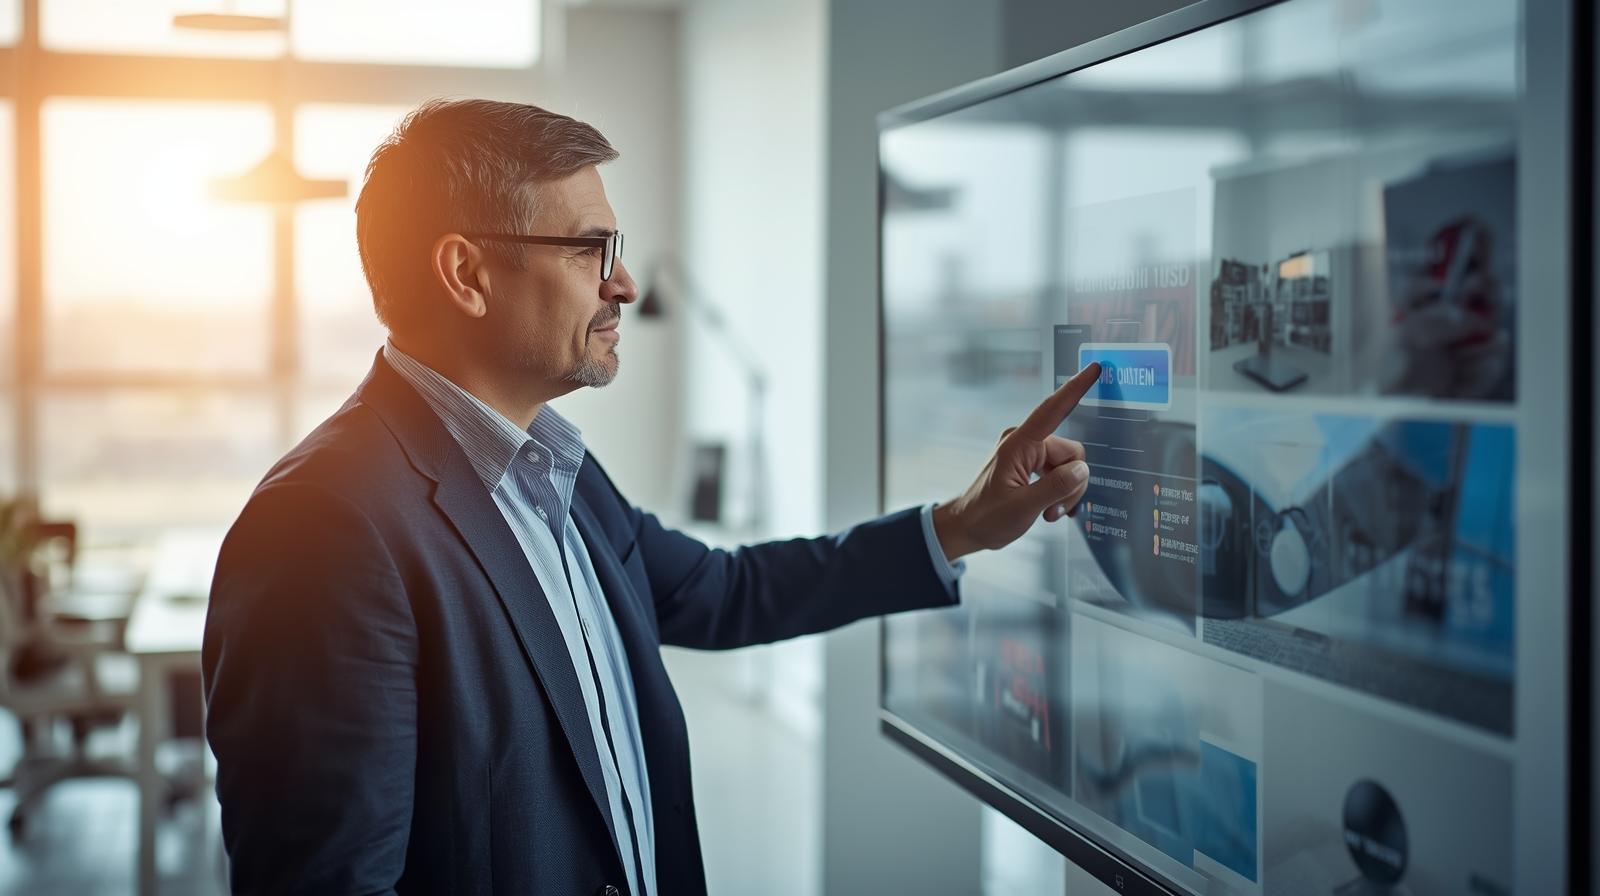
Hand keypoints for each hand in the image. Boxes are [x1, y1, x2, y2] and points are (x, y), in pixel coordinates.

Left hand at [932, 362, 1100, 560]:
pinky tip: (1047, 509)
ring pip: (1069, 466)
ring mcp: (1028, 453)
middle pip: (1072, 454)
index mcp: (1019, 444)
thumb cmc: (985, 517)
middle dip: (1071, 484)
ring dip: (1065, 492)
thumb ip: (1056, 487)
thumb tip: (1082, 470)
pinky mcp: (1030, 464)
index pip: (1053, 409)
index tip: (1094, 368)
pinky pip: (1060, 472)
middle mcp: (1025, 442)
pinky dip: (1059, 493)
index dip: (1076, 388)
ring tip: (1047, 512)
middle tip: (1055, 510)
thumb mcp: (1023, 507)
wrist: (966, 527)